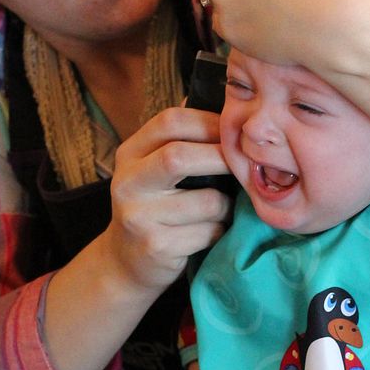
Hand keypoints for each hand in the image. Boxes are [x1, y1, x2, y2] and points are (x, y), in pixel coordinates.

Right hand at [106, 106, 231, 291]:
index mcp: (129, 154)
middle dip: (221, 159)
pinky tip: (211, 232)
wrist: (125, 263)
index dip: (209, 122)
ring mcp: (139, 217)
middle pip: (179, 157)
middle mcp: (127, 183)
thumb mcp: (153, 169)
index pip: (169, 121)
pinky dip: (219, 231)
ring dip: (227, 205)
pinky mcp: (157, 247)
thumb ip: (181, 140)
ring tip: (224, 209)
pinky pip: (208, 231)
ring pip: (207, 201)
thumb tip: (226, 106)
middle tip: (244, 166)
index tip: (233, 133)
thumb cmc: (154, 209)